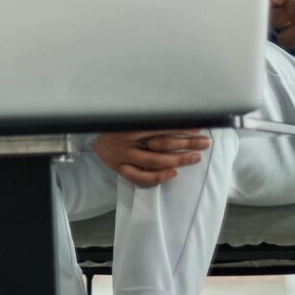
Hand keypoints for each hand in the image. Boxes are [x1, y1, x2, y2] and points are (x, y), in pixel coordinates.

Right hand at [91, 129, 210, 186]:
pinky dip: (158, 177)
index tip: (199, 130)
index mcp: (132, 124)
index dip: (182, 129)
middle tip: (204, 144)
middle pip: (163, 144)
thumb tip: (178, 118)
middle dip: (186, 144)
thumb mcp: (130, 117)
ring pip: (155, 161)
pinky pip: (141, 177)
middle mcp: (129, 140)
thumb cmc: (115, 126)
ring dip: (178, 160)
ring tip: (195, 158)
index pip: (163, 127)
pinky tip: (173, 174)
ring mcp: (125, 157)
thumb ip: (149, 118)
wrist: (90, 137)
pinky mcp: (121, 170)